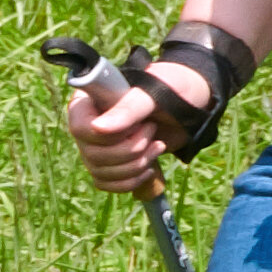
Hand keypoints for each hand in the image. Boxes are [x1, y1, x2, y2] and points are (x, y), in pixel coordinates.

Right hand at [61, 65, 213, 197]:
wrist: (190, 104)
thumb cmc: (171, 89)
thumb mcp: (154, 94)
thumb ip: (128, 109)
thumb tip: (97, 128)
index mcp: (88, 100)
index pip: (81, 129)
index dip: (113, 135)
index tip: (140, 124)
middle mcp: (86, 124)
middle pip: (92, 155)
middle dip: (131, 150)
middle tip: (153, 130)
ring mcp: (94, 145)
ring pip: (100, 171)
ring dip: (136, 165)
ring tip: (158, 146)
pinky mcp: (107, 162)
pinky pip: (105, 183)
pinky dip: (130, 181)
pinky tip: (149, 168)